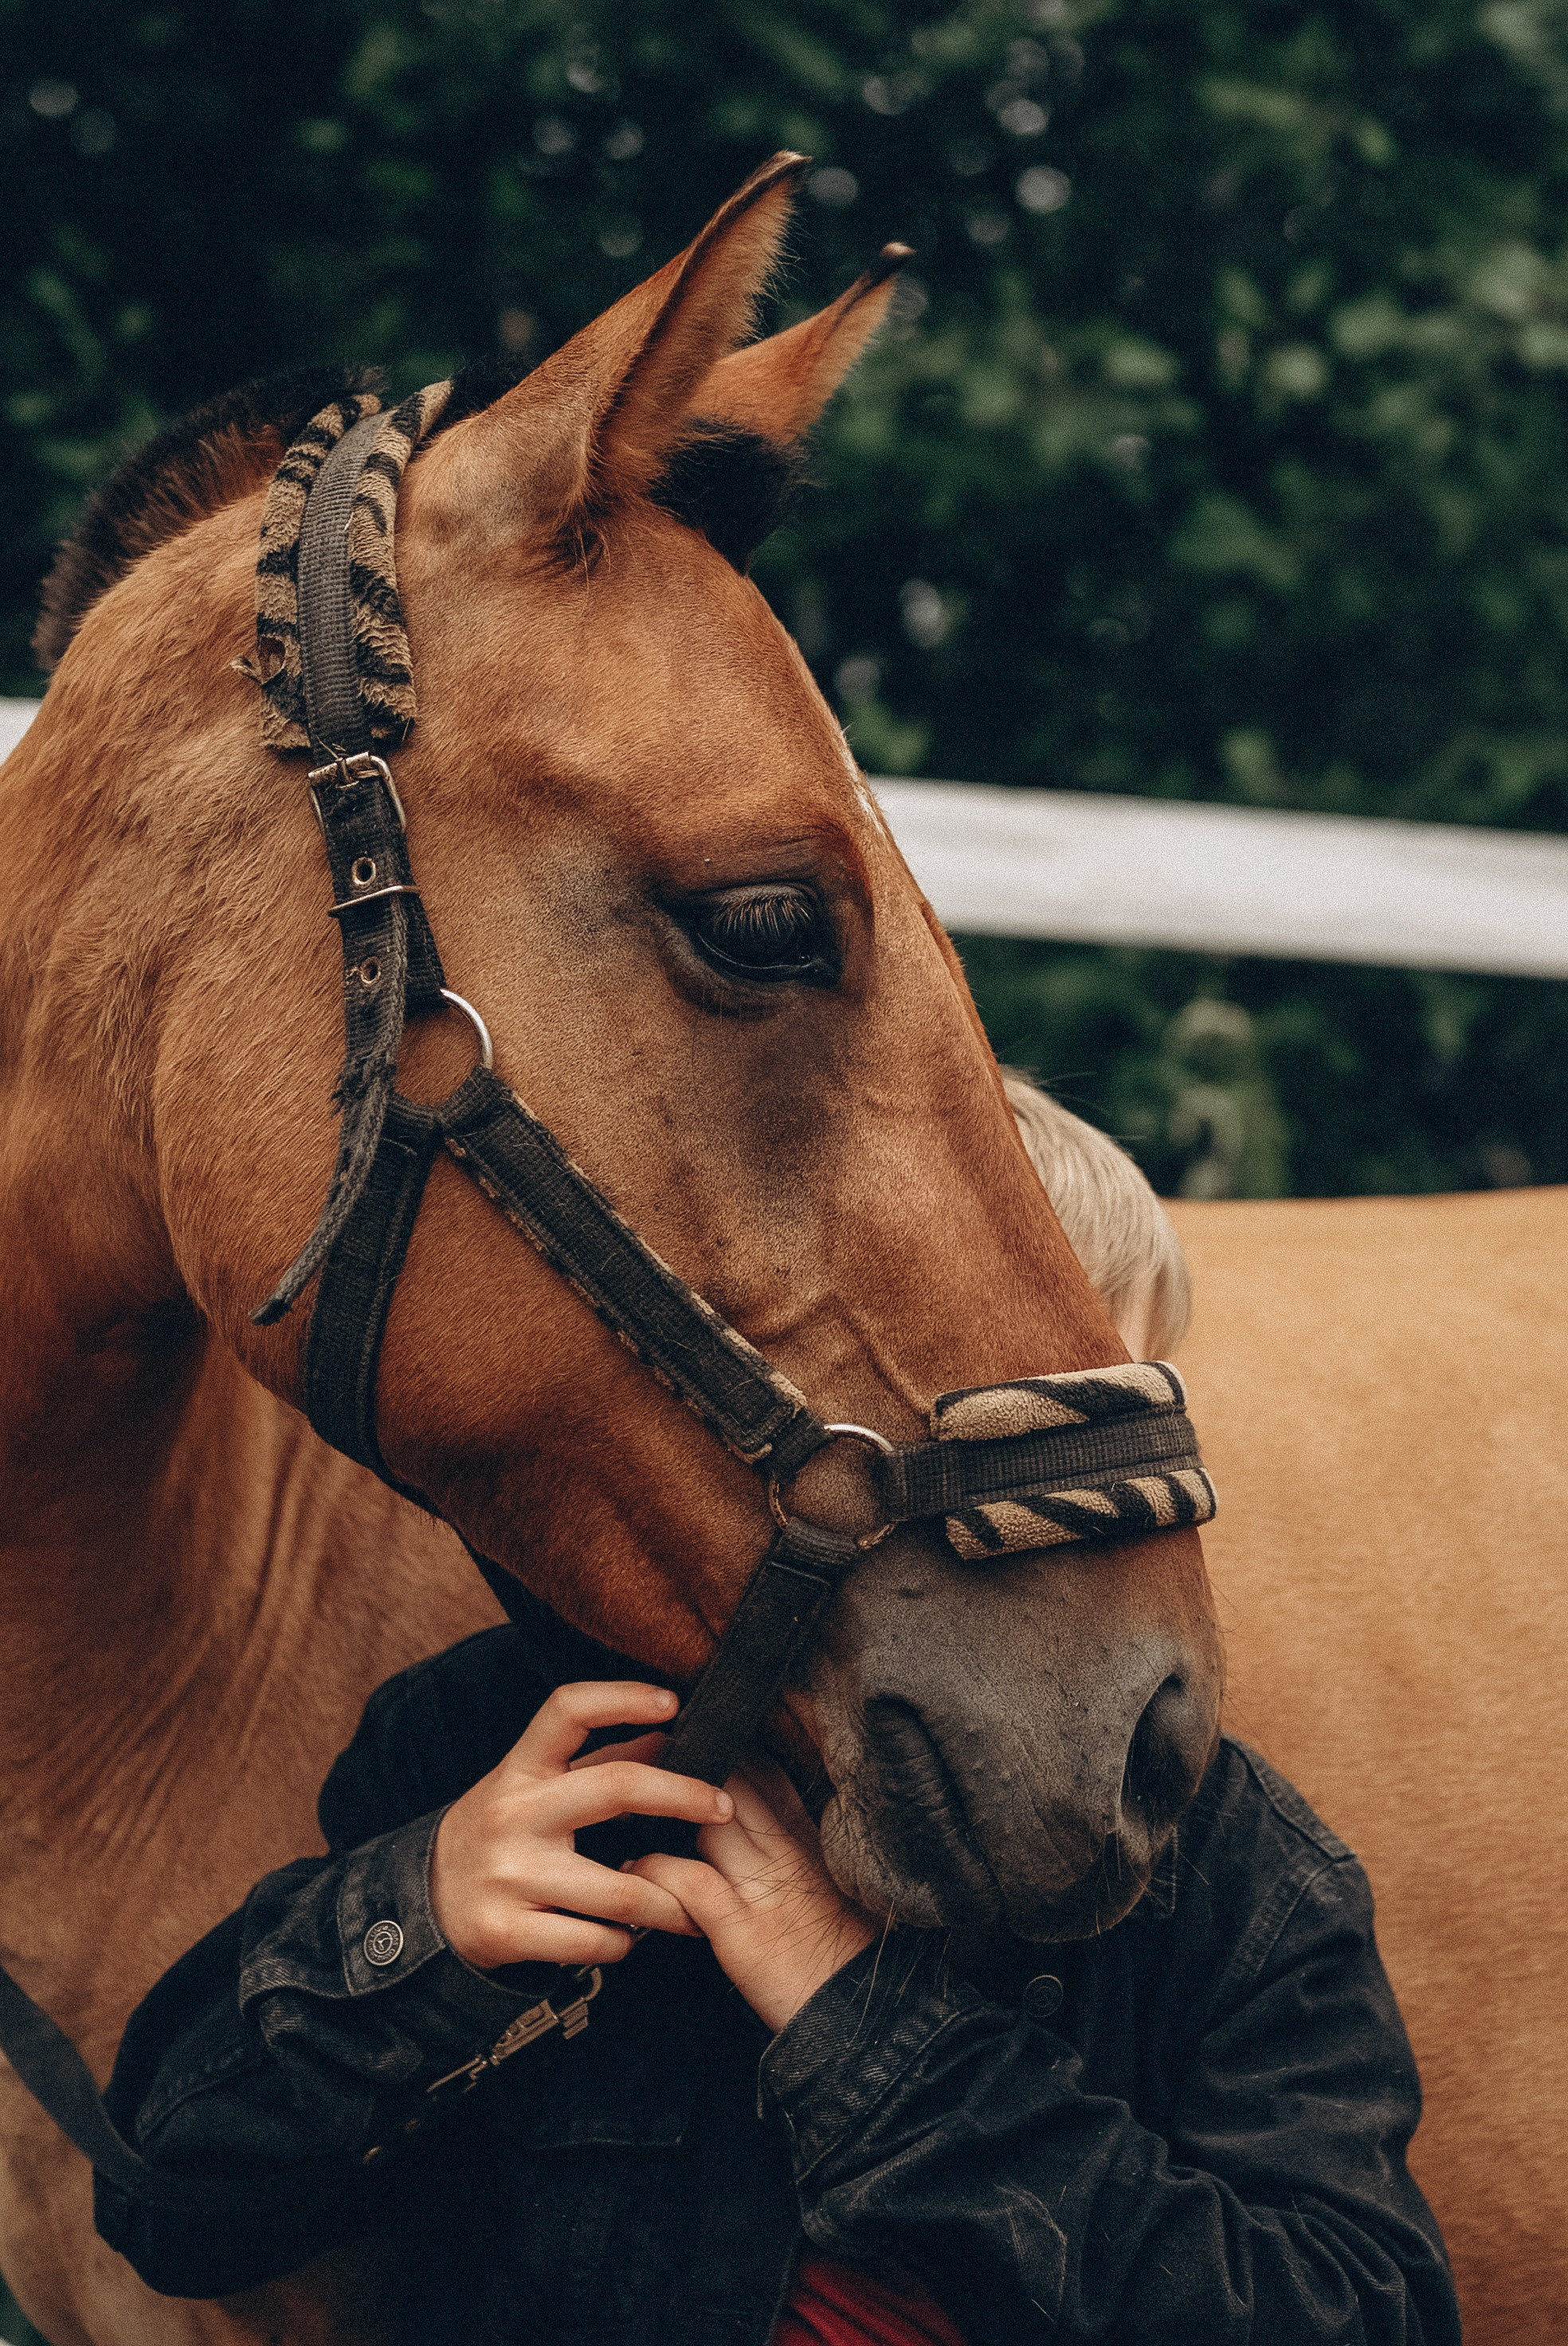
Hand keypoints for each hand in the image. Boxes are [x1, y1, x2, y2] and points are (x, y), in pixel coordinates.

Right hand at [430, 1681, 733, 1970]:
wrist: (427, 1905)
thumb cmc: (503, 1833)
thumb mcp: (534, 1787)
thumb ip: (597, 1762)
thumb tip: (669, 1735)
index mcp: (521, 1768)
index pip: (567, 1710)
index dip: (621, 1697)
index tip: (673, 1703)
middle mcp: (514, 1814)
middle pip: (615, 1788)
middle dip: (684, 1795)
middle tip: (725, 1808)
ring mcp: (511, 1876)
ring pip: (621, 1889)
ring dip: (670, 1901)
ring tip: (693, 1905)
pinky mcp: (508, 1933)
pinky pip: (595, 1942)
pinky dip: (624, 1944)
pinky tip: (628, 1938)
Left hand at [624, 1764, 877, 2031]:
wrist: (867, 2018)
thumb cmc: (844, 1956)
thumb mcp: (835, 1885)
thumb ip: (800, 1848)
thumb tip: (756, 1826)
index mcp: (811, 1839)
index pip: (767, 1771)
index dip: (727, 1753)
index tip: (693, 1750)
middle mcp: (789, 1853)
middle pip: (733, 1784)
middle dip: (685, 1771)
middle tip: (643, 1771)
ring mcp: (765, 1888)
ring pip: (708, 1822)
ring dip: (661, 1814)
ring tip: (625, 1816)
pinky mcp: (742, 1930)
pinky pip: (691, 1881)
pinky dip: (655, 1870)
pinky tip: (632, 1871)